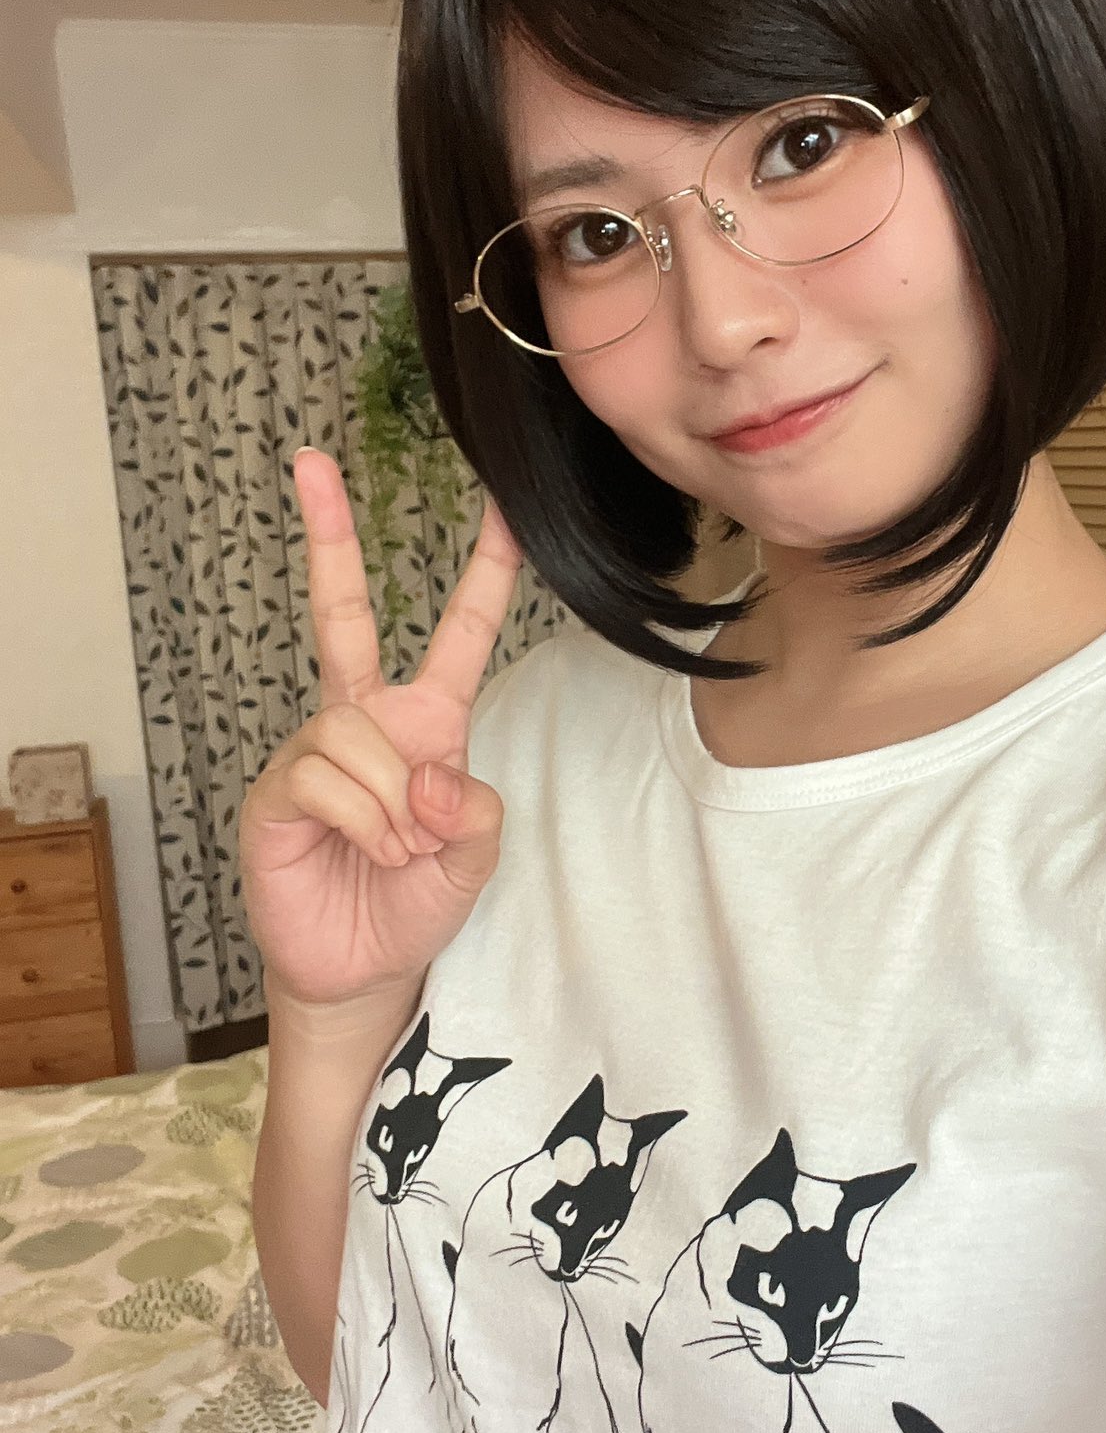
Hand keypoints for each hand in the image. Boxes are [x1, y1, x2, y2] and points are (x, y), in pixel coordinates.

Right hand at [238, 447, 524, 1013]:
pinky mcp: (277, 791)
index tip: (501, 507)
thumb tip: (430, 773)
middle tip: (311, 462)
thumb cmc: (416, 902)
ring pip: (357, 733)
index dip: (485, 574)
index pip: (458, 634)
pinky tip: (369, 853)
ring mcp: (314, 751)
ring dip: (393, 803)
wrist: (363, 970)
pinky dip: (364, 822)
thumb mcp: (476, 856)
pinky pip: (328, 777)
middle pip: (343, 614)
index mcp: (427, 722)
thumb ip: (475, 810)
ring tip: (399, 850)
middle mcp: (366, 722)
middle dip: (329, 537)